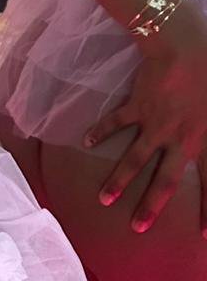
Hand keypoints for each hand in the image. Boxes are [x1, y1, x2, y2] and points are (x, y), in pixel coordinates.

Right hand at [83, 6, 206, 233]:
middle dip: (150, 206)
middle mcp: (179, 139)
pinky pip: (117, 122)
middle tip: (137, 228)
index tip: (205, 234)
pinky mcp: (138, 105)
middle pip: (164, 181)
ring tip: (104, 199)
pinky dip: (101, 131)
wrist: (185, 48)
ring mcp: (155, 124)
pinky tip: (87, 140)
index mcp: (204, 141)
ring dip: (119, 180)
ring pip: (134, 158)